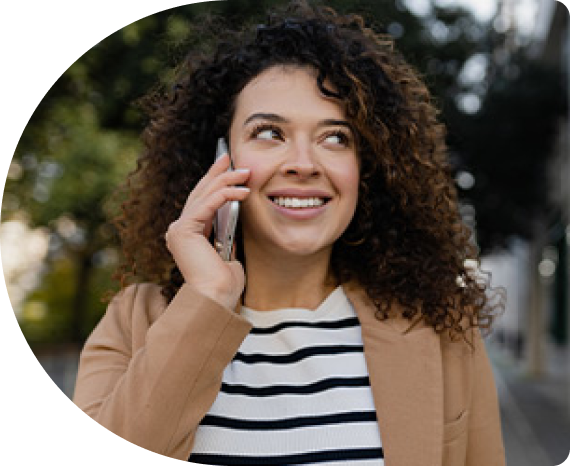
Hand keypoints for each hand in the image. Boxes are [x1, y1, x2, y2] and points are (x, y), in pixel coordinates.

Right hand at [165, 153, 249, 309]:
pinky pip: (207, 205)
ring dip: (226, 181)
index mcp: (188, 235)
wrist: (216, 299)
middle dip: (217, 173)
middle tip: (230, 157)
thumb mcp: (228, 253)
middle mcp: (178, 230)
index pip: (201, 201)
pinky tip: (242, 191)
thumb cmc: (224, 284)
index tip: (227, 167)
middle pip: (199, 193)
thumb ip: (226, 235)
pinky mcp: (183, 230)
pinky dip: (225, 195)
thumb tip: (235, 218)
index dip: (213, 181)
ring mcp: (178, 230)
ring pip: (203, 196)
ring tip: (245, 172)